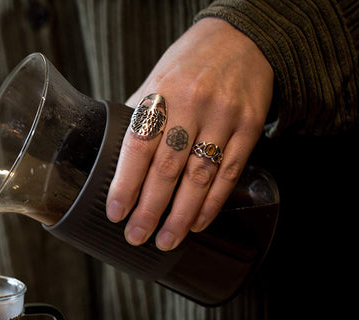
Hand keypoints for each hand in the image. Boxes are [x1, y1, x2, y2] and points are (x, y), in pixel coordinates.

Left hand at [106, 17, 273, 250]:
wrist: (242, 39)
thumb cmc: (188, 66)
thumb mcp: (154, 82)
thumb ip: (136, 119)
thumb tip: (109, 159)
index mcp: (159, 95)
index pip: (137, 146)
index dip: (125, 183)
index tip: (116, 213)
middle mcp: (191, 106)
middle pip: (167, 168)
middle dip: (150, 209)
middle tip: (136, 236)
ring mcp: (223, 117)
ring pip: (199, 176)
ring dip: (181, 215)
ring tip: (166, 240)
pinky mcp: (249, 127)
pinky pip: (228, 173)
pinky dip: (212, 202)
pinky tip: (196, 222)